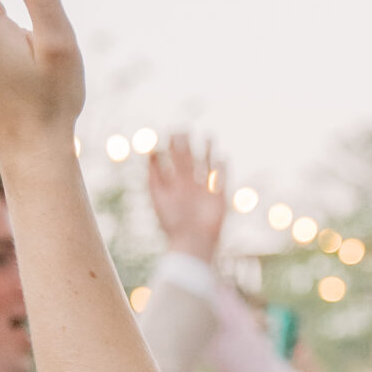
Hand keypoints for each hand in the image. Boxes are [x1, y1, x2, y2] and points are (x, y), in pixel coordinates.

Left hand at [148, 132, 226, 259]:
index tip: (169, 132)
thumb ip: (154, 175)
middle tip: (184, 128)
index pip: (172, 159)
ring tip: (209, 136)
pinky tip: (221, 158)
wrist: (192, 242)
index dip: (170, 146)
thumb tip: (150, 152)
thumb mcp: (159, 196)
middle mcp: (189, 185)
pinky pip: (222, 178)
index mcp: (174, 184)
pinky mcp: (219, 198)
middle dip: (187, 144)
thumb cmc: (172, 223)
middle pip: (189, 159)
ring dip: (208, 151)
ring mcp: (205, 191)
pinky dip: (222, 168)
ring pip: (207, 165)